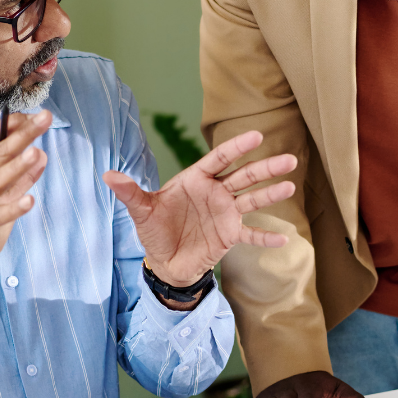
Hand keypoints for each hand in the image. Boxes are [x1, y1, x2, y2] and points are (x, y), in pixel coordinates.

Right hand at [0, 110, 49, 343]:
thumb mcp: (3, 200)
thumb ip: (21, 179)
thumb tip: (42, 155)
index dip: (11, 125)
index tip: (34, 112)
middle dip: (22, 134)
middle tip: (45, 118)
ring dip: (16, 166)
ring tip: (36, 151)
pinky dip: (14, 208)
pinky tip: (31, 201)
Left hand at [101, 130, 296, 284]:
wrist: (164, 261)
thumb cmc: (154, 230)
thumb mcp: (141, 211)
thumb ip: (130, 193)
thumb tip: (106, 175)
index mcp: (197, 179)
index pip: (220, 158)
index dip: (237, 147)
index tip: (256, 135)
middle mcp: (216, 192)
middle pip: (244, 176)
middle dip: (266, 168)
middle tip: (289, 159)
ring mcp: (226, 213)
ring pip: (253, 200)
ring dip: (271, 194)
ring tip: (290, 186)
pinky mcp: (230, 235)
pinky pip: (250, 235)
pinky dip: (265, 237)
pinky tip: (283, 238)